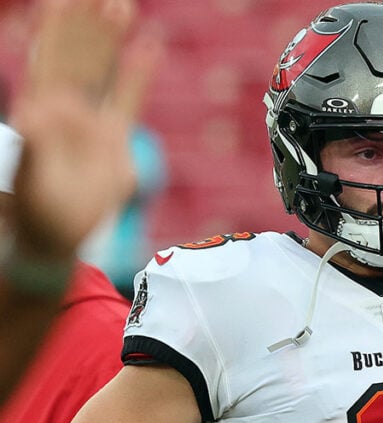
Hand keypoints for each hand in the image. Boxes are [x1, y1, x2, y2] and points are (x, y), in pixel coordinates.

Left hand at [9, 0, 152, 259]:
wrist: (57, 238)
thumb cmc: (38, 213)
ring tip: (122, 5)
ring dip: (110, 39)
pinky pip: (128, 100)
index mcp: (40, 114)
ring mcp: (90, 122)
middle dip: (86, 25)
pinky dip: (138, 75)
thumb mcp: (30, 180)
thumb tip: (33, 113)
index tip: (63, 1)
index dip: (56, 32)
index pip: (49, 63)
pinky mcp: (114, 141)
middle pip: (76, 58)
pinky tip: (149, 46)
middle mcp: (63, 110)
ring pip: (101, 72)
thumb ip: (33, 146)